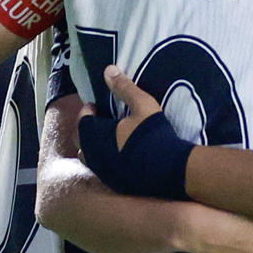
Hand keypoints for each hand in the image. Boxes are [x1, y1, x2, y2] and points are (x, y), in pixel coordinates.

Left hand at [77, 66, 192, 199]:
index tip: (96, 107)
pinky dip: (107, 161)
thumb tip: (108, 69)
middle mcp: (93, 155)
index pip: (82, 121)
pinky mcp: (115, 183)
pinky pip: (103, 170)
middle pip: (82, 140)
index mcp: (94, 135)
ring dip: (96, 147)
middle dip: (89, 130)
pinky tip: (122, 156)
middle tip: (102, 123)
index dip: (88, 112)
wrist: (171, 169)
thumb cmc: (153, 134)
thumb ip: (124, 87)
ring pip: (91, 158)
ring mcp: (103, 172)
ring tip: (110, 140)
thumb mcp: (142, 105)